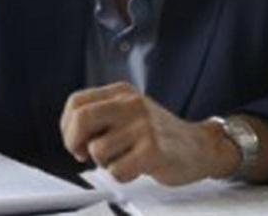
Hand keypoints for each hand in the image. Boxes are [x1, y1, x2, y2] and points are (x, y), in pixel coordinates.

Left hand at [60, 82, 239, 184]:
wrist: (199, 146)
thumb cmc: (158, 134)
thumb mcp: (129, 113)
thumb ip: (102, 116)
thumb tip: (71, 134)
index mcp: (122, 92)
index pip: (76, 102)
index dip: (67, 126)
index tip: (76, 141)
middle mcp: (131, 103)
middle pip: (81, 119)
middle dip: (74, 143)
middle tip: (83, 154)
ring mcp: (143, 125)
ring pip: (97, 150)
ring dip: (105, 163)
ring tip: (124, 158)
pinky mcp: (153, 149)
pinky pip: (116, 170)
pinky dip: (121, 175)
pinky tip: (135, 168)